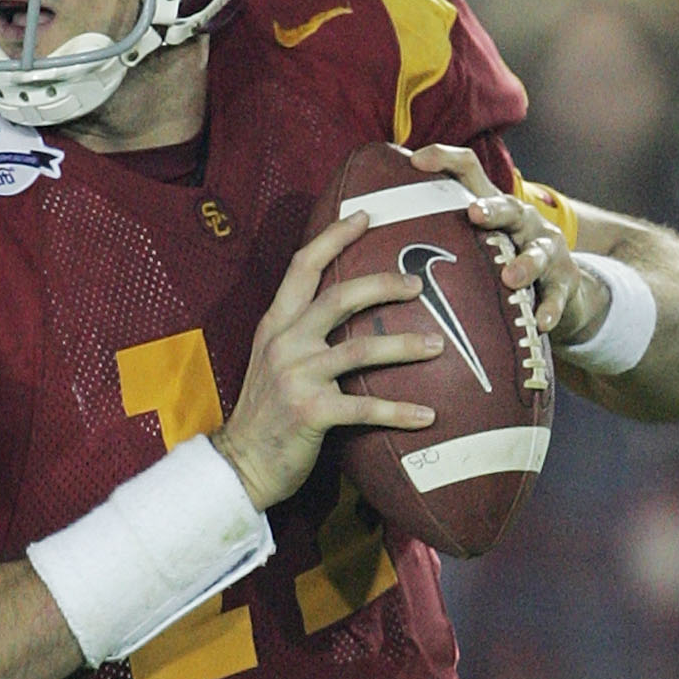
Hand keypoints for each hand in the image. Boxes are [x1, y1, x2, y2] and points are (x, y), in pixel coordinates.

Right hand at [212, 209, 439, 510]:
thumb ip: (300, 334)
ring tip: (437, 345)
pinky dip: (399, 411)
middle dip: (384, 285)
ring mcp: (297, 376)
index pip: (304, 266)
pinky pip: (365, 407)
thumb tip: (343, 314)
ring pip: (360, 349)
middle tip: (418, 284)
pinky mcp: (311, 412)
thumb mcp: (273, 361)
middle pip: (340, 297)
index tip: (366, 216)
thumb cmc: (265, 414)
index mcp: (276, 325)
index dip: (335, 237)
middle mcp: (285, 342)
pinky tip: (428, 416)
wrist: (240, 463)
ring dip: (404, 346)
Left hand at [407, 141, 606, 354]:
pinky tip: (542, 322)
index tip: (415, 161)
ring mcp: (546, 249)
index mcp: (492, 205)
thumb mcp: (473, 243)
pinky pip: (558, 295)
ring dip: (525, 263)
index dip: (444, 159)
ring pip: (538, 251)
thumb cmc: (500, 264)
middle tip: (474, 214)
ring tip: (510, 277)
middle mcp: (521, 220)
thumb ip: (434, 235)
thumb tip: (363, 229)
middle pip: (508, 206)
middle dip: (492, 209)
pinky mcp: (565, 281)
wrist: (560, 290)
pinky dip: (550, 308)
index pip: (468, 169)